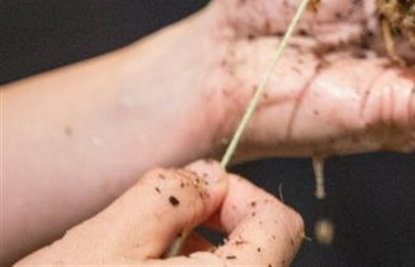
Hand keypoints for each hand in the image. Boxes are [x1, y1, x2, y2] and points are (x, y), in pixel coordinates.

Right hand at [15, 161, 302, 266]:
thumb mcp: (113, 237)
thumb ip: (175, 191)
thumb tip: (210, 176)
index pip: (281, 224)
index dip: (238, 197)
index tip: (196, 198)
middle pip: (262, 250)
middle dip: (212, 227)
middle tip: (158, 229)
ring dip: (197, 258)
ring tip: (140, 261)